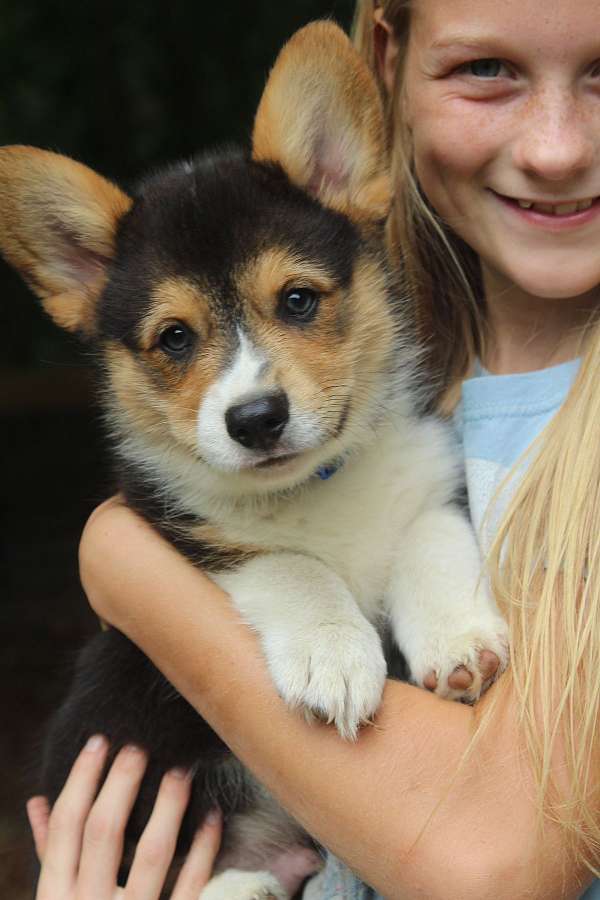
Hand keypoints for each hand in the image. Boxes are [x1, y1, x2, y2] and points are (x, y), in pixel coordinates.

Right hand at [27, 734, 221, 898]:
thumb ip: (50, 856)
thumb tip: (38, 801)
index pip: (66, 828)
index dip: (81, 780)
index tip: (100, 741)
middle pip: (104, 832)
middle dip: (122, 782)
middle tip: (140, 745)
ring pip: (152, 854)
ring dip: (168, 806)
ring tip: (181, 769)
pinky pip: (192, 885)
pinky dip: (203, 848)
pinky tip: (211, 816)